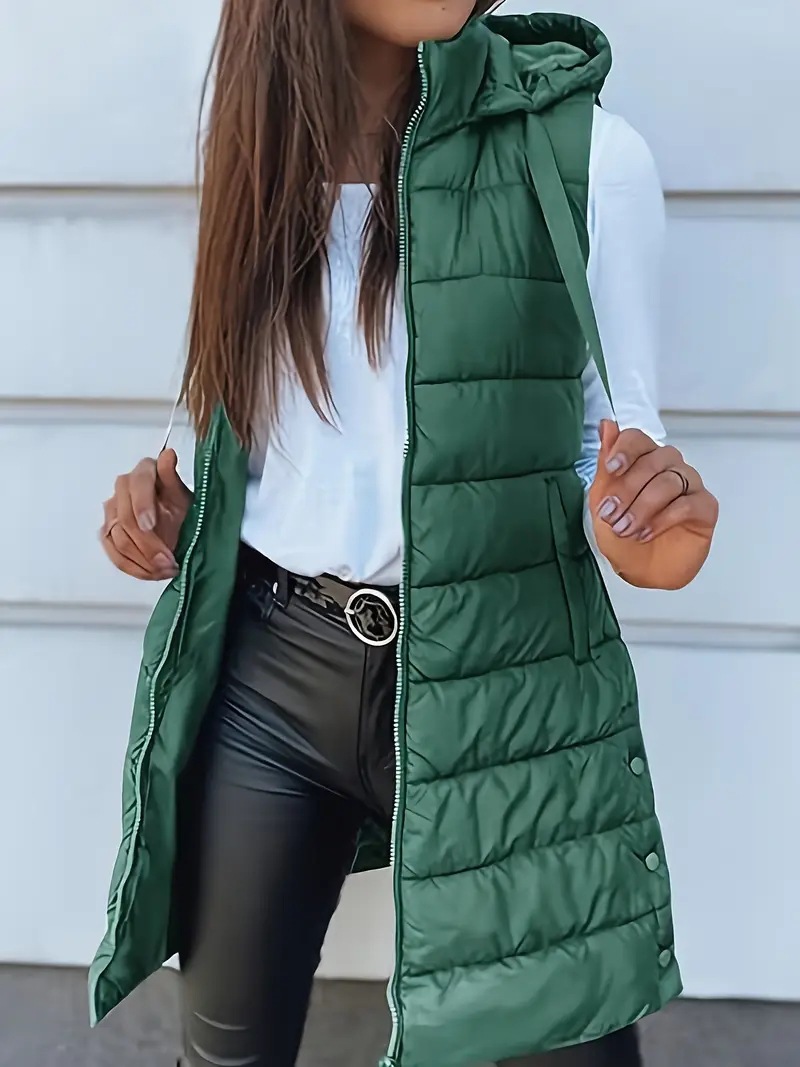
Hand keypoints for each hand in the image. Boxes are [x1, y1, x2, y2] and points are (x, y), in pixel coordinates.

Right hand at [99, 449, 192, 580]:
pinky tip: (152, 574)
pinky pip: (114, 554)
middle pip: (126, 518)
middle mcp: (123, 489)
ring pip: (118, 539)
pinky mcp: (108, 533)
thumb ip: (173, 478)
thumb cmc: (182, 505)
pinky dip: (133, 568)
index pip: (137, 484)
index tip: (150, 525)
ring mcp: (113, 511)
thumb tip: (168, 455)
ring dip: (142, 560)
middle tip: (168, 562)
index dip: (142, 505)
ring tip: (166, 571)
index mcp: (144, 472)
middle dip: (147, 544)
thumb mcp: (185, 494)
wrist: (180, 524)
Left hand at [588, 421, 718, 589]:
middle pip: (652, 462)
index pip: (638, 438)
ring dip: (641, 508)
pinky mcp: (705, 507)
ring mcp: (690, 485)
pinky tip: (645, 533)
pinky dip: (662, 519)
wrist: (641, 571)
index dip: (625, 449)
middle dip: (627, 490)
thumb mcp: (603, 501)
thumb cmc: (622, 535)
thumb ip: (605, 466)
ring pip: (668, 482)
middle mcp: (669, 466)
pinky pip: (687, 504)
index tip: (612, 468)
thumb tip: (607, 424)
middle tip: (611, 515)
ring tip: (625, 529)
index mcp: (643, 459)